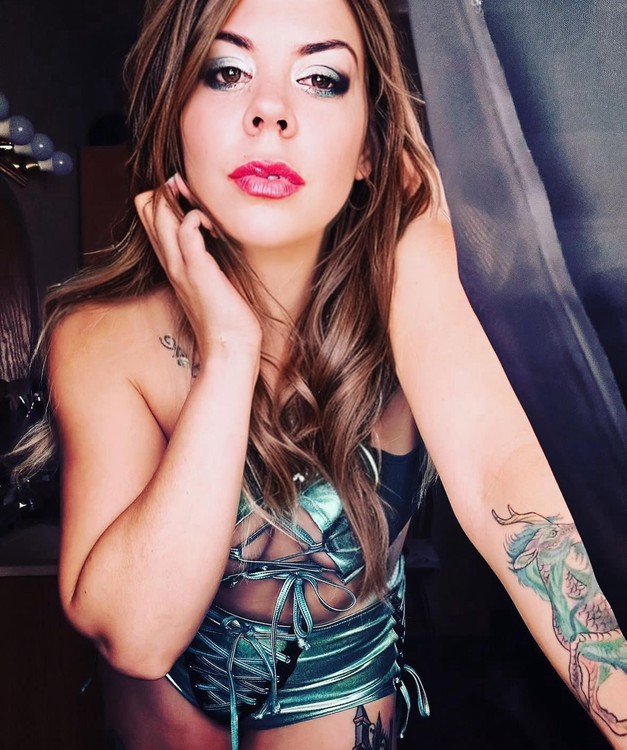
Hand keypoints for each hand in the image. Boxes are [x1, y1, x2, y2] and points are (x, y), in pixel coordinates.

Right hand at [135, 175, 261, 362]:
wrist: (229, 345)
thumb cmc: (226, 315)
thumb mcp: (209, 280)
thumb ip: (205, 259)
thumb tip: (214, 237)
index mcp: (172, 262)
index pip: (149, 216)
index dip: (163, 197)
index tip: (187, 196)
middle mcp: (170, 261)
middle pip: (146, 208)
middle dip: (166, 189)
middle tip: (189, 190)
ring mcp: (180, 264)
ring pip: (159, 213)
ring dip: (179, 198)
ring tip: (199, 205)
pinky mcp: (197, 268)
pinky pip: (186, 228)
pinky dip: (198, 217)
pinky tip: (212, 226)